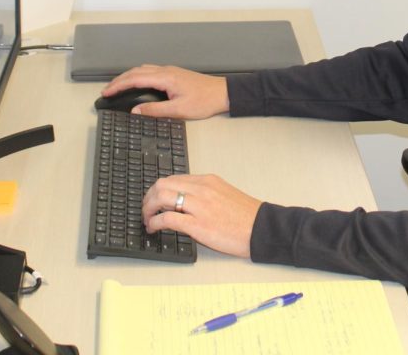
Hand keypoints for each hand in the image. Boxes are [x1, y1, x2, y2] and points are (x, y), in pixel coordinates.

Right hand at [101, 65, 228, 118]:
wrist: (222, 93)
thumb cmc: (204, 101)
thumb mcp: (179, 110)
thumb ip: (155, 110)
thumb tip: (135, 111)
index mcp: (165, 78)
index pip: (135, 79)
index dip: (118, 85)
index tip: (106, 92)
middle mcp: (166, 71)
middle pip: (136, 71)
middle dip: (119, 80)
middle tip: (107, 91)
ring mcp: (170, 71)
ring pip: (142, 70)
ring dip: (128, 77)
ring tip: (117, 87)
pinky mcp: (173, 74)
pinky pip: (150, 71)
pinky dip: (138, 76)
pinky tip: (137, 83)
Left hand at [142, 174, 260, 257]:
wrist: (261, 229)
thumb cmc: (246, 216)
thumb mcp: (224, 195)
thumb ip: (204, 194)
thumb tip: (183, 202)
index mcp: (208, 181)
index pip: (173, 179)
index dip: (157, 190)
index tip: (153, 200)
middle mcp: (202, 189)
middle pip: (162, 185)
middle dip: (148, 198)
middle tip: (146, 210)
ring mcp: (199, 206)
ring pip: (161, 197)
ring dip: (148, 209)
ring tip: (147, 220)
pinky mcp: (198, 224)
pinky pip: (168, 219)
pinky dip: (155, 222)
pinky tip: (153, 228)